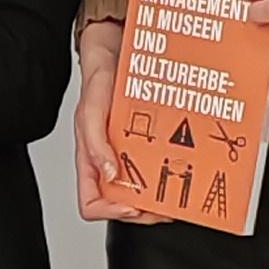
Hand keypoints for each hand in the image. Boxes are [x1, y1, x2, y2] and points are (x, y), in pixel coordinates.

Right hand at [73, 20, 157, 224]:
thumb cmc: (97, 85)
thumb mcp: (90, 113)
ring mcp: (127, 157)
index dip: (110, 212)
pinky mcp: (144, 146)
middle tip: (164, 205)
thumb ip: (95, 145)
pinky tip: (178, 168)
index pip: (92, 203)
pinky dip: (166, 173)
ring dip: (158, 196)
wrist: (117, 57)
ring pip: (141, 191)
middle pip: (121, 205)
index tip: (132, 205)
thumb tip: (109, 174)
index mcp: (90, 163)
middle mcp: (108, 164)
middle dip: (143, 210)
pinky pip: (154, 169)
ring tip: (175, 192)